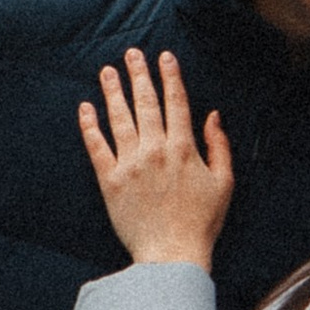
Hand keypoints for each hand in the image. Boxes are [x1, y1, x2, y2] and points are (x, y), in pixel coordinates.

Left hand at [77, 48, 232, 268]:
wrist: (171, 255)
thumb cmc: (201, 223)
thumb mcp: (224, 183)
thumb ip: (219, 146)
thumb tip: (212, 116)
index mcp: (183, 149)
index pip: (175, 103)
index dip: (170, 77)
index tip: (164, 57)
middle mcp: (155, 150)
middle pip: (145, 103)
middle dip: (139, 75)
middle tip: (132, 54)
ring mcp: (130, 164)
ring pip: (119, 118)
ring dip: (113, 91)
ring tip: (107, 71)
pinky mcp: (110, 181)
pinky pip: (96, 147)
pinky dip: (90, 126)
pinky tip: (86, 108)